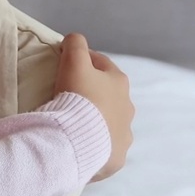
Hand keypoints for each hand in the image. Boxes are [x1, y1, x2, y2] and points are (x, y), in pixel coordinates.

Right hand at [54, 33, 133, 181]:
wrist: (77, 139)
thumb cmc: (77, 97)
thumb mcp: (73, 62)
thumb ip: (75, 45)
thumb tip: (74, 38)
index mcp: (118, 82)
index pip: (101, 64)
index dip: (84, 60)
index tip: (67, 62)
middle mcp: (127, 108)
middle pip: (108, 94)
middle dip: (93, 92)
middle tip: (68, 95)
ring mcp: (124, 134)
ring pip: (110, 123)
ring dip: (96, 121)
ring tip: (74, 124)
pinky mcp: (116, 157)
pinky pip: (104, 148)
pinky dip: (95, 144)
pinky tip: (79, 145)